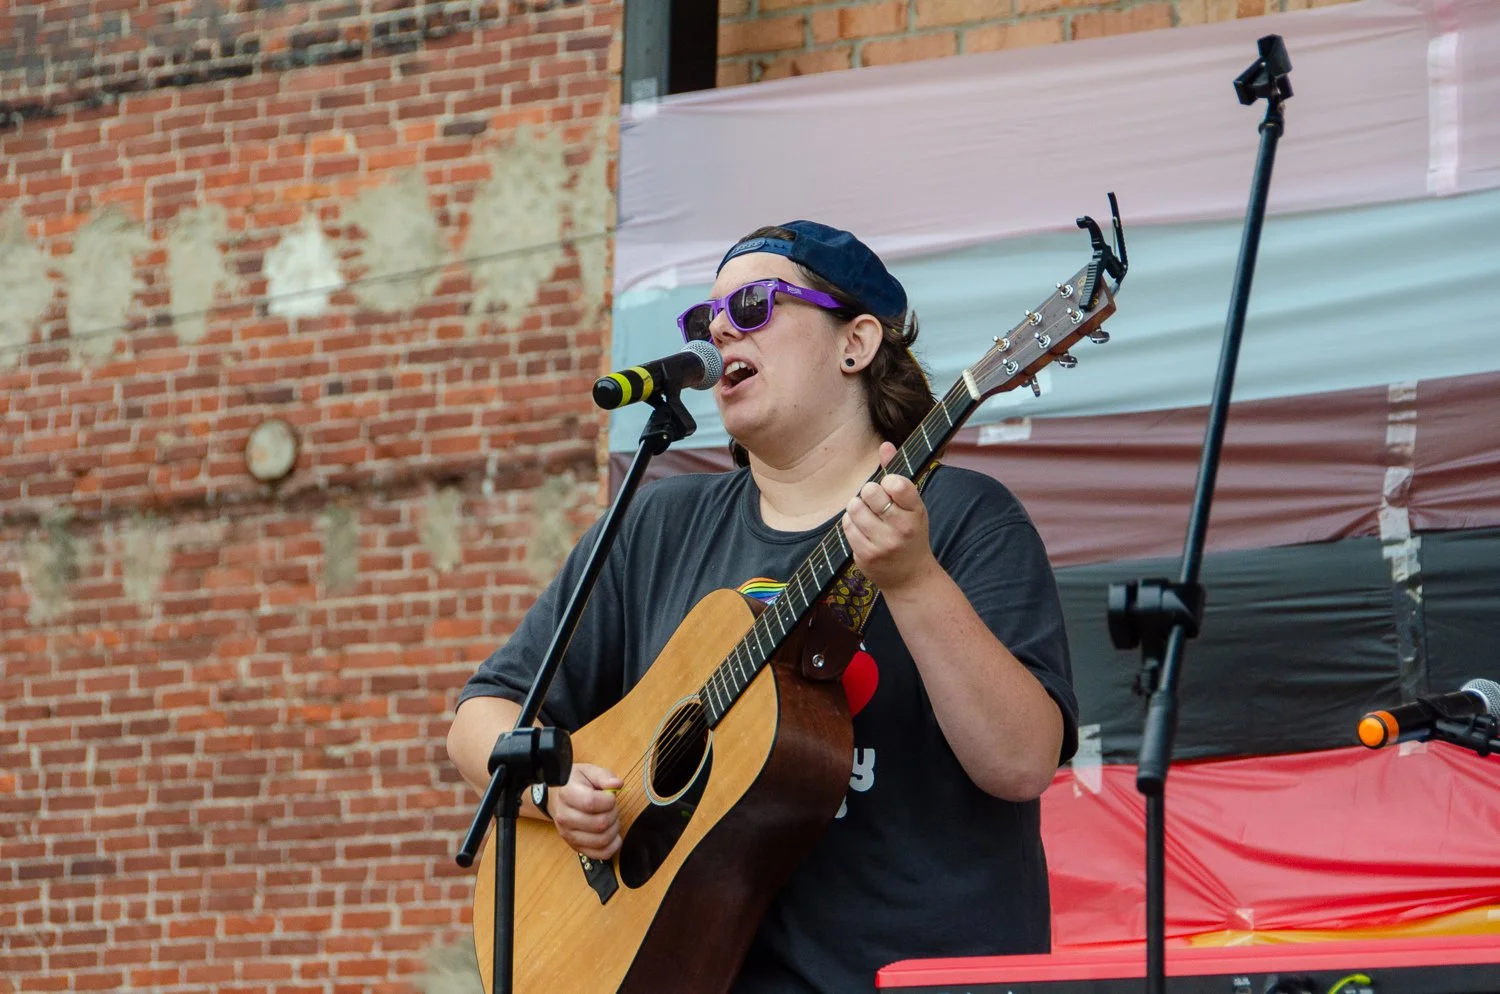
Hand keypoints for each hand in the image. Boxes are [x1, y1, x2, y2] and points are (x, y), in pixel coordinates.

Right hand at [548, 763, 622, 859]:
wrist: (558, 798)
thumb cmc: (575, 784)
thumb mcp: (589, 772)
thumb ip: (604, 776)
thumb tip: (617, 784)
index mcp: (567, 794)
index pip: (591, 803)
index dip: (608, 800)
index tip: (610, 797)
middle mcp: (564, 817)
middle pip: (599, 823)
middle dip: (613, 814)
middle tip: (611, 807)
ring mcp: (569, 834)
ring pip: (601, 840)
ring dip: (614, 829)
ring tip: (611, 818)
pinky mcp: (576, 846)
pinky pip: (600, 854)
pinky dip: (613, 846)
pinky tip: (612, 834)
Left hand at [841, 442, 940, 595]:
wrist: (909, 576)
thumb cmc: (909, 533)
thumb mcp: (911, 505)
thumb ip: (897, 473)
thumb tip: (885, 444)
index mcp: (916, 512)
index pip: (897, 484)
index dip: (888, 481)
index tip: (890, 488)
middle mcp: (902, 528)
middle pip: (870, 491)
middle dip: (869, 492)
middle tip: (874, 501)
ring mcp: (883, 544)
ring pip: (854, 507)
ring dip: (857, 507)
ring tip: (867, 514)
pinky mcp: (866, 556)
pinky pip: (847, 526)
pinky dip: (851, 523)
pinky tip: (862, 529)